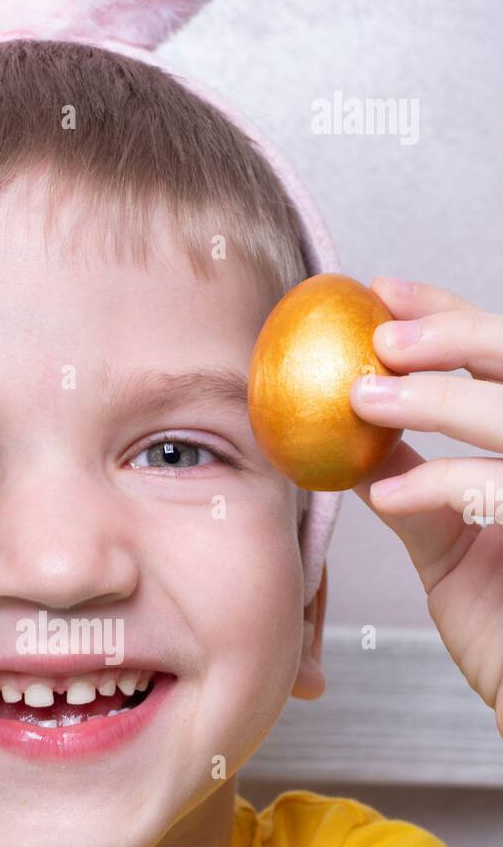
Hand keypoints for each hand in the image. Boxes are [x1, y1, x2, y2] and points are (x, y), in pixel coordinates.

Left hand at [349, 276, 502, 738]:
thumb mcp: (453, 553)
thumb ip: (420, 495)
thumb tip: (359, 448)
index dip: (450, 315)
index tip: (381, 293)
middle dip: (454, 335)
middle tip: (379, 338)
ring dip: (443, 398)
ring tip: (367, 399)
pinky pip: (502, 491)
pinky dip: (443, 484)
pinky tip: (389, 493)